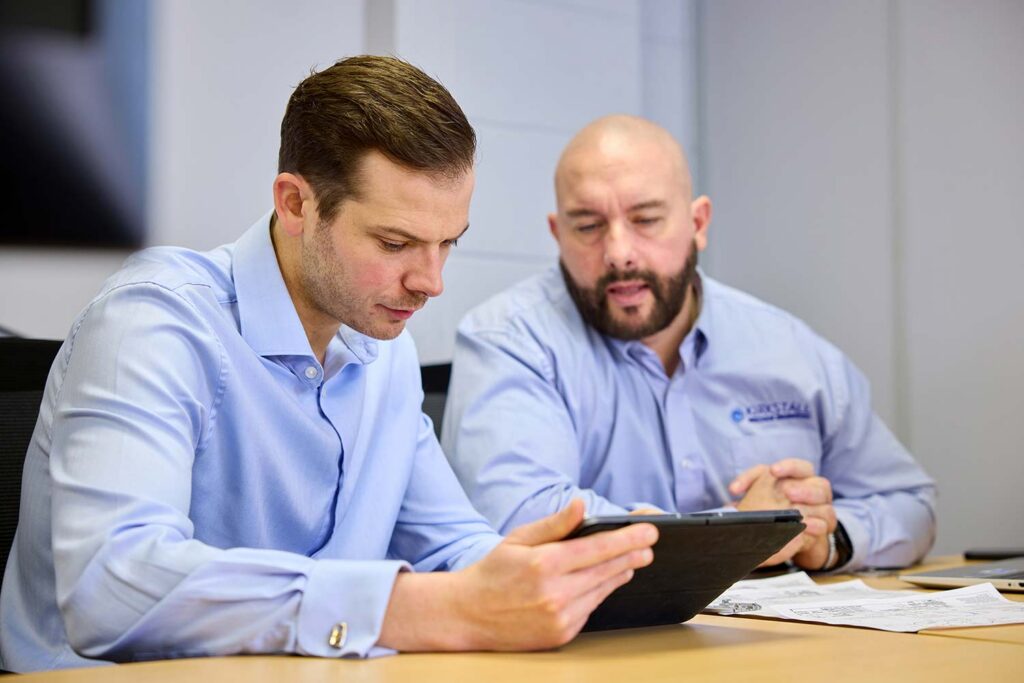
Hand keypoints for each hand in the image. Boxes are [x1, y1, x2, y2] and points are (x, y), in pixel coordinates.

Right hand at [378, 499, 657, 650]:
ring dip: (619, 574)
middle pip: (608, 570)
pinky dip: (599, 593)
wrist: (467, 613)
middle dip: (632, 555)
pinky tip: (603, 582)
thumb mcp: (519, 538)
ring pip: (603, 591)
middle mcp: (555, 593)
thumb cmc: (492, 572)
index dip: (628, 539)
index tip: (649, 532)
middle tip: (649, 546)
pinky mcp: (561, 634)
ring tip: (630, 561)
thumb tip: (580, 505)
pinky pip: (590, 609)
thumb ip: (555, 523)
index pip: (598, 548)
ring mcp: (560, 617)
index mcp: (545, 564)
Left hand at [729, 459, 836, 568]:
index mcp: (802, 479)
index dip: (789, 467)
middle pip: (820, 486)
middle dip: (804, 489)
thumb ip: (748, 485)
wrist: (787, 535)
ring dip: (810, 508)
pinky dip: (816, 526)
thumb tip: (733, 492)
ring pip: (826, 506)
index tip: (773, 471)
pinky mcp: (823, 531)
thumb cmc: (772, 507)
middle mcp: (817, 493)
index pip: (801, 467)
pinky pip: (826, 526)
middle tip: (788, 492)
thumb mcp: (759, 493)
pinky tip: (805, 527)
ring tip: (796, 512)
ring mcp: (823, 511)